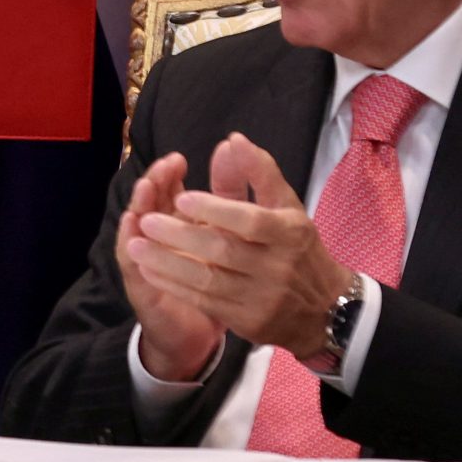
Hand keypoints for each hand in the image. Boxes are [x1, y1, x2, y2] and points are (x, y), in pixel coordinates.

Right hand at [118, 152, 221, 381]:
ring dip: (138, 206)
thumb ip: (228, 194)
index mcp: (176, 222)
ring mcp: (145, 260)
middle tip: (165, 167)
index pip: (165, 190)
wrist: (197, 335)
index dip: (168, 174)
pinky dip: (129, 243)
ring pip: (135, 226)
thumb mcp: (224, 236)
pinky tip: (134, 230)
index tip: (179, 159)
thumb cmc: (213, 282)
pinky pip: (129, 262)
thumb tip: (230, 145)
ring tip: (145, 188)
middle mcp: (157, 238)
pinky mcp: (140, 285)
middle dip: (156, 183)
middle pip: (148, 201)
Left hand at [123, 135, 350, 363]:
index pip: (249, 221)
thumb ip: (259, 172)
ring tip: (136, 245)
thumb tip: (232, 140)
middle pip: (223, 251)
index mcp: (288, 234)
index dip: (215, 209)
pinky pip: (205, 302)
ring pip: (208, 280)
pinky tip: (150, 270)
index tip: (181, 197)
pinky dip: (175, 286)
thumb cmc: (298, 248)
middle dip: (180, 235)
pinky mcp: (247, 321)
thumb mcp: (288, 207)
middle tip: (146, 220)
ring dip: (168, 263)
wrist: (326, 310)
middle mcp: (276, 267)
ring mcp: (261, 298)